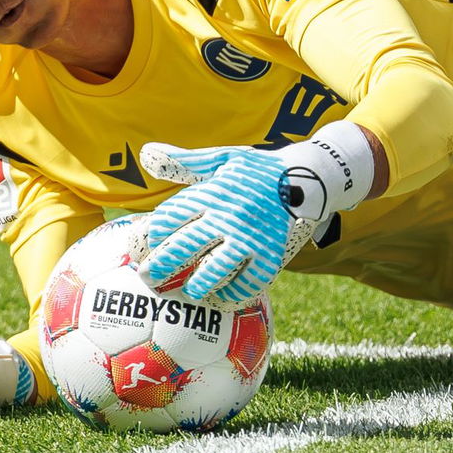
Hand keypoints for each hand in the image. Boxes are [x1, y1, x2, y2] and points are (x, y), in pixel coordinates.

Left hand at [138, 144, 318, 303]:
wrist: (306, 178)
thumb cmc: (257, 170)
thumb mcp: (223, 158)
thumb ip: (185, 161)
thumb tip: (146, 153)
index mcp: (214, 192)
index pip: (174, 214)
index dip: (156, 230)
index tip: (150, 241)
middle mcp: (230, 215)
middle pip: (187, 245)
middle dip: (162, 264)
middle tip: (148, 277)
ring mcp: (251, 237)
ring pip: (216, 268)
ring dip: (197, 284)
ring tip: (187, 292)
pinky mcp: (271, 253)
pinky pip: (250, 281)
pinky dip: (235, 293)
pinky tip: (223, 299)